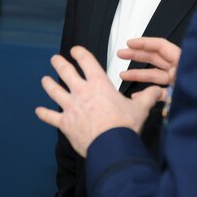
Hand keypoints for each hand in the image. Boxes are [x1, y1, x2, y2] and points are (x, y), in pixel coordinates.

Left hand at [35, 45, 162, 156]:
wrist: (111, 145)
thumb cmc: (125, 126)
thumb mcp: (140, 108)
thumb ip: (148, 97)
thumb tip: (159, 90)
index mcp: (99, 85)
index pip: (87, 61)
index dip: (79, 53)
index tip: (75, 50)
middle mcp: (82, 92)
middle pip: (65, 72)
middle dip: (59, 63)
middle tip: (55, 59)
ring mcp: (71, 107)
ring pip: (54, 91)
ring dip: (48, 84)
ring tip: (44, 80)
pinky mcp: (65, 123)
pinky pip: (50, 116)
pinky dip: (44, 114)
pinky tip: (38, 111)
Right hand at [117, 37, 180, 100]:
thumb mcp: (191, 80)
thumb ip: (177, 77)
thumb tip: (168, 75)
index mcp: (183, 61)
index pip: (160, 46)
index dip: (144, 43)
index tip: (129, 43)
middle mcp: (179, 69)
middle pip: (155, 58)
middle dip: (136, 55)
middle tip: (122, 54)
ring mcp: (177, 82)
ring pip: (155, 75)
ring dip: (138, 75)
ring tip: (123, 75)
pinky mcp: (177, 95)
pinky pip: (160, 92)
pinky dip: (148, 93)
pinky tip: (136, 96)